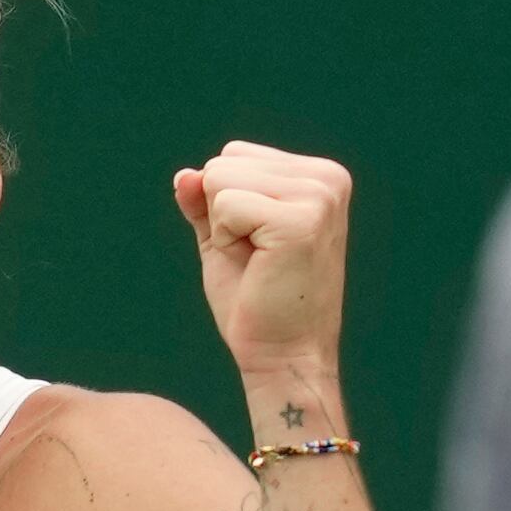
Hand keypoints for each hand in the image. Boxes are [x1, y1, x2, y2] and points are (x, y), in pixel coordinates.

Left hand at [170, 142, 351, 379]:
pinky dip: (225, 239)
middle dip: (221, 214)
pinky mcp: (302, 220)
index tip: (257, 245)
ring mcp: (319, 196)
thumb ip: (204, 202)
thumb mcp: (224, 239)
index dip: (224, 204)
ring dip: (223, 228)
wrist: (282, 355)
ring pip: (219, 178)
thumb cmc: (255, 302)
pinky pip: (224, 205)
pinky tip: (258, 266)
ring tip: (258, 261)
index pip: (233, 155)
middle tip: (256, 258)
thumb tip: (183, 174)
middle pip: (224, 161)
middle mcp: (327, 178)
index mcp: (319, 176)